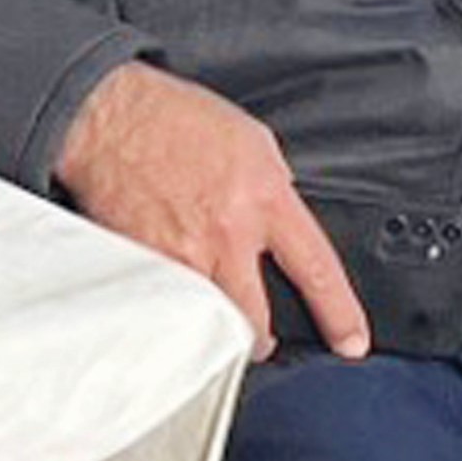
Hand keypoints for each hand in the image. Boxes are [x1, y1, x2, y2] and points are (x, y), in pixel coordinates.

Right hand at [51, 63, 364, 361]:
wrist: (110, 117)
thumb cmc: (176, 120)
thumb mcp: (251, 143)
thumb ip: (273, 190)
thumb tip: (281, 225)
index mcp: (264, 199)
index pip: (317, 269)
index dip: (339, 314)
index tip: (351, 343)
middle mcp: (227, 234)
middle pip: (256, 318)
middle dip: (260, 337)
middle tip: (260, 337)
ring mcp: (182, 254)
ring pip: (211, 321)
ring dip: (216, 326)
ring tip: (214, 318)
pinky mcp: (144, 265)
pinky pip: (169, 307)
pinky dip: (175, 309)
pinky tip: (172, 295)